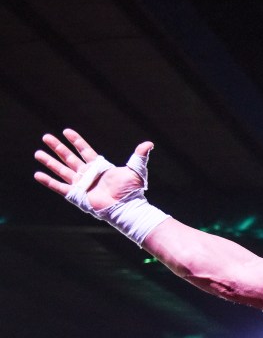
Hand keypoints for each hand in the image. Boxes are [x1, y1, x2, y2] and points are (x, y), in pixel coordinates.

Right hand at [34, 129, 152, 211]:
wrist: (127, 206)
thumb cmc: (132, 191)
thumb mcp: (136, 170)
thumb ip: (139, 156)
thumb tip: (149, 143)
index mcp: (99, 167)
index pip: (84, 150)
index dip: (76, 141)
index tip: (66, 131)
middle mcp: (88, 174)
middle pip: (69, 158)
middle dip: (57, 148)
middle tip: (45, 137)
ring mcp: (81, 184)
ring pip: (61, 170)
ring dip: (49, 162)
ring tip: (38, 152)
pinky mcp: (76, 195)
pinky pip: (59, 187)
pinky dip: (48, 181)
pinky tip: (38, 174)